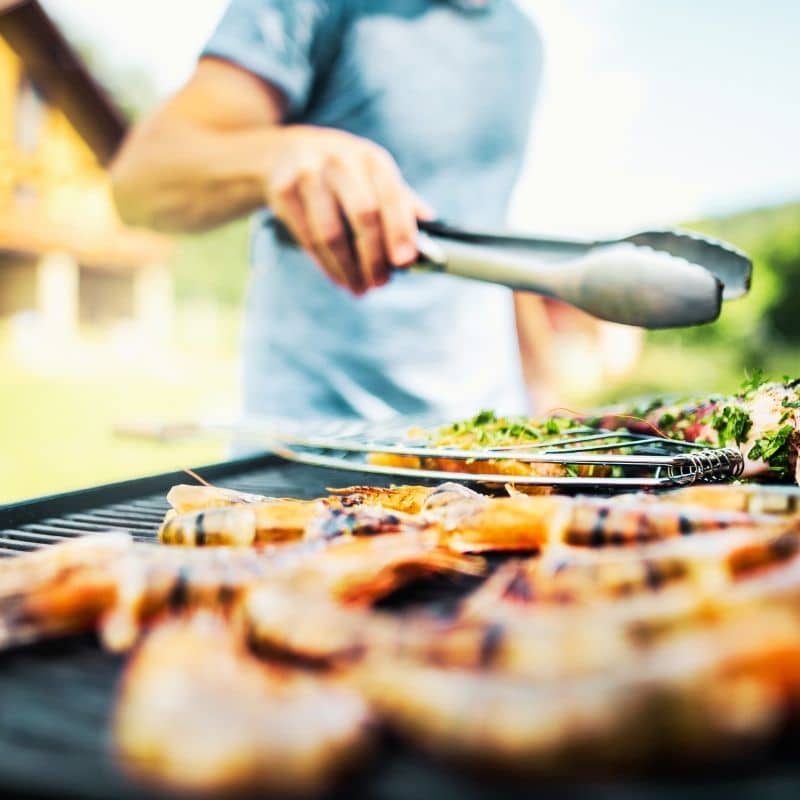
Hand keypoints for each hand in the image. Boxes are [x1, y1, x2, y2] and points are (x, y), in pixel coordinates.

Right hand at [264, 125, 433, 294]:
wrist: (282, 153)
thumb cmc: (341, 172)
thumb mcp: (371, 175)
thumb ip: (400, 200)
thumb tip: (431, 223)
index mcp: (370, 158)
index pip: (391, 196)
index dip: (400, 231)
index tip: (406, 262)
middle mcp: (341, 160)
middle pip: (363, 215)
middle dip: (375, 256)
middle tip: (381, 283)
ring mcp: (309, 174)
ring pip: (331, 233)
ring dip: (349, 268)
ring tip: (361, 287)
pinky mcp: (283, 191)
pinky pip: (308, 239)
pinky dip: (327, 265)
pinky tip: (340, 278)